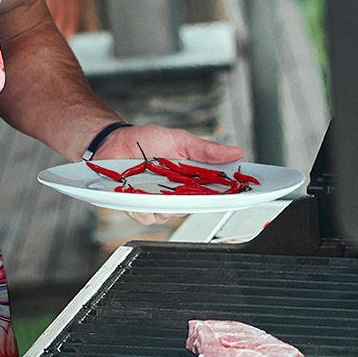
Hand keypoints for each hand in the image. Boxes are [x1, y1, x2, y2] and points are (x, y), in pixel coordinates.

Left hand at [94, 124, 243, 226]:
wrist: (114, 142)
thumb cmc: (146, 141)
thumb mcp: (180, 140)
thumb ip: (206, 150)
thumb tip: (236, 152)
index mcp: (191, 179)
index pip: (216, 192)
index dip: (230, 195)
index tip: (243, 193)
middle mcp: (177, 194)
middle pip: (195, 207)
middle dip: (196, 200)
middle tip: (191, 186)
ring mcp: (158, 202)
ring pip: (171, 215)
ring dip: (166, 202)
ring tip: (157, 183)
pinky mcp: (138, 207)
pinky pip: (147, 216)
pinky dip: (144, 206)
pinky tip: (139, 192)